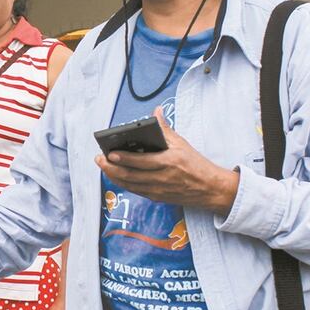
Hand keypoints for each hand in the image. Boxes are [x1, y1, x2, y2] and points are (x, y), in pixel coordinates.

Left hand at [95, 107, 239, 214]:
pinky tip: (115, 175)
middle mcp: (162, 178)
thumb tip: (156, 111)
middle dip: (111, 167)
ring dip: (113, 176)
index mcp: (169, 162)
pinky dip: (122, 183)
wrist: (210, 189)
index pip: (142, 161)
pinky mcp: (156, 197)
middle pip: (130, 175)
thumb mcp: (182, 144)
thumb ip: (165, 129)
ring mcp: (158, 190)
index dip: (124, 158)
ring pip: (129, 185)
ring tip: (103, 165)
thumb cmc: (196, 164)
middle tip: (99, 159)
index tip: (110, 153)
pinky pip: (135, 190)